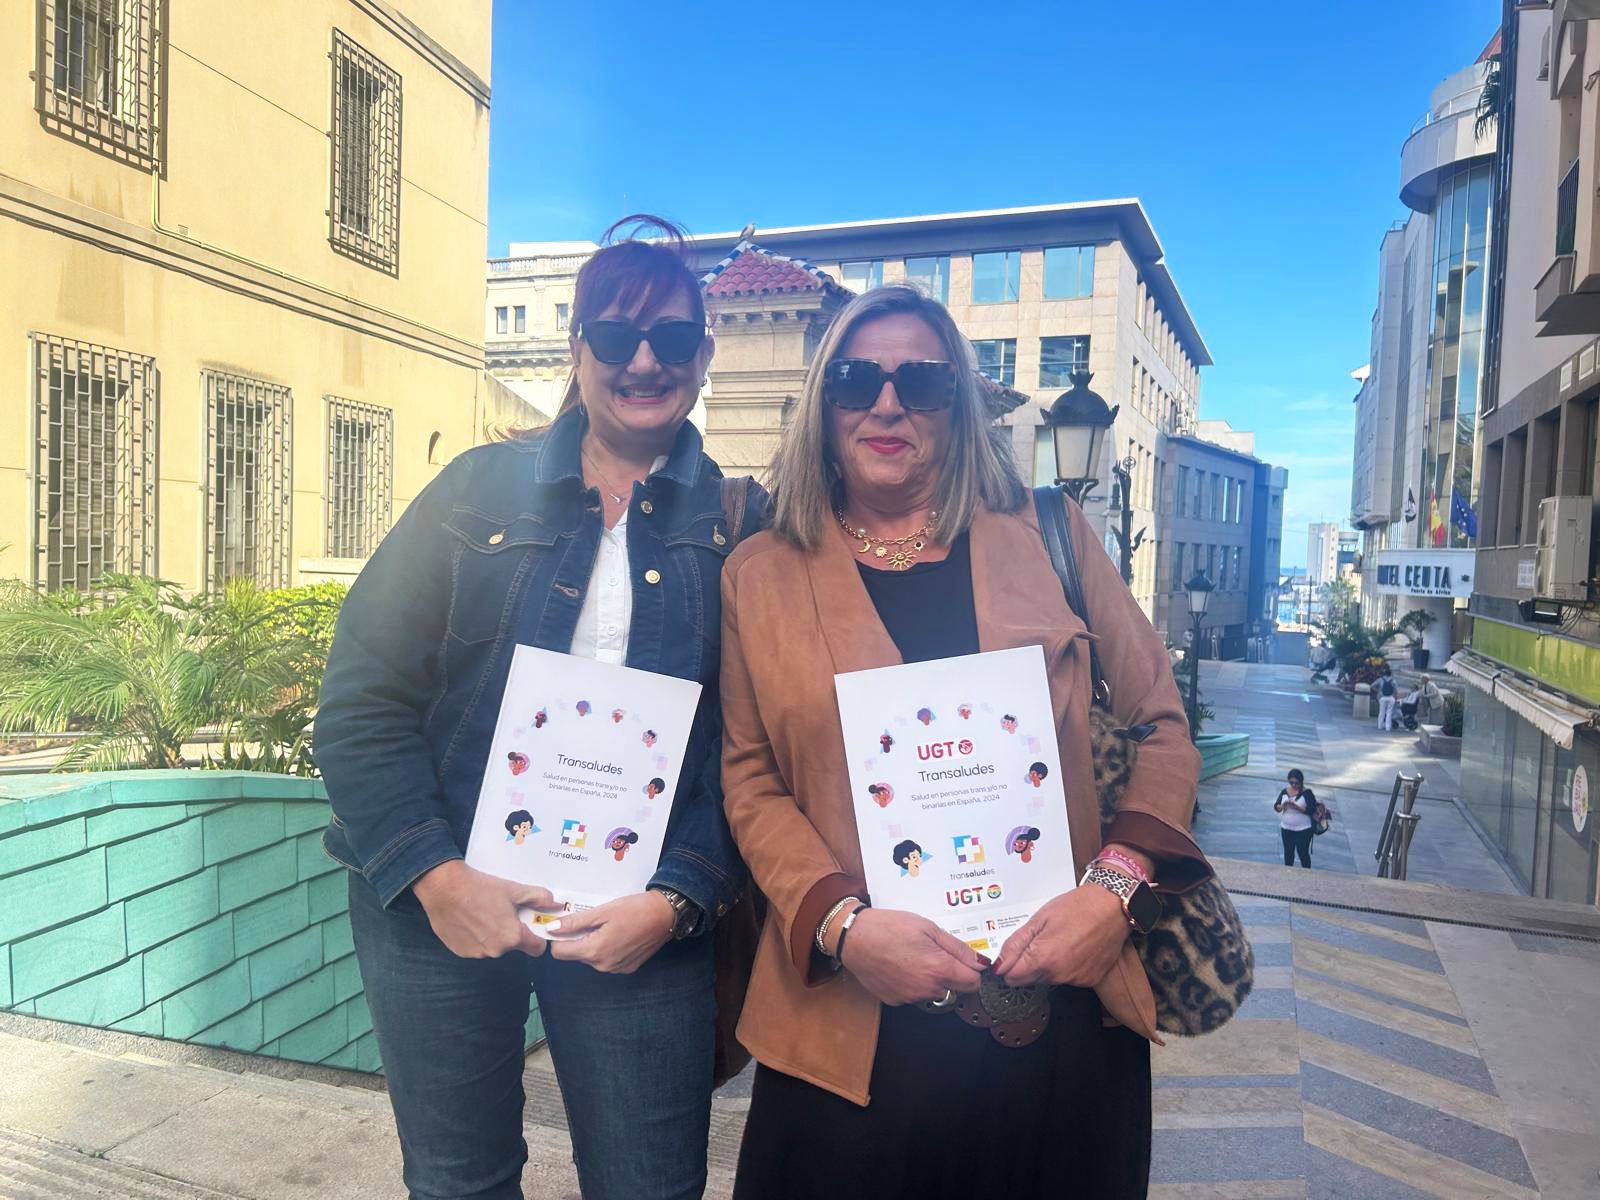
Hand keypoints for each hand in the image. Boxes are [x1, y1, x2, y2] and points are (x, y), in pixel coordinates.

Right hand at [412, 860, 557, 959]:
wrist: (444, 888)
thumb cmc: (480, 888)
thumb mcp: (514, 889)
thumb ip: (538, 897)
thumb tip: (555, 903)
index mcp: (513, 937)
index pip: (537, 949)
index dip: (537, 937)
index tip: (532, 926)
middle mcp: (496, 950)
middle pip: (513, 945)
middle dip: (512, 931)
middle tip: (503, 911)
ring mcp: (477, 953)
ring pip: (494, 946)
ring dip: (493, 934)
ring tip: (484, 912)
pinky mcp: (460, 951)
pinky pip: (476, 946)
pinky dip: (476, 936)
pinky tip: (470, 919)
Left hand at [548, 891, 675, 973]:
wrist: (666, 915)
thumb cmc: (635, 909)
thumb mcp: (602, 911)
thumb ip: (575, 922)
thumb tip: (551, 928)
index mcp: (594, 951)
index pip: (559, 952)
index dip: (558, 938)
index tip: (565, 924)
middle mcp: (603, 965)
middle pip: (576, 954)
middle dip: (578, 938)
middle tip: (591, 919)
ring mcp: (616, 969)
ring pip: (591, 957)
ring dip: (593, 942)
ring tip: (607, 925)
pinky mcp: (627, 968)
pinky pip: (606, 960)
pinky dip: (607, 948)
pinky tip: (618, 933)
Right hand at [837, 908, 986, 1005]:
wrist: (854, 937)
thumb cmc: (889, 927)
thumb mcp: (928, 928)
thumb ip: (957, 948)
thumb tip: (980, 962)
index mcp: (939, 969)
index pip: (973, 983)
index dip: (972, 970)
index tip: (964, 960)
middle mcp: (927, 989)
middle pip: (954, 989)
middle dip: (951, 974)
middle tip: (933, 952)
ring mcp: (910, 998)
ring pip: (934, 993)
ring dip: (931, 979)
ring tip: (913, 956)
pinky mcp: (895, 1001)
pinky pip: (914, 995)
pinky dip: (912, 984)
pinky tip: (900, 966)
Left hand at [992, 884, 1129, 987]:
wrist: (1113, 907)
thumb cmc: (1077, 907)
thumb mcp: (1040, 919)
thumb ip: (1017, 944)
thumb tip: (999, 964)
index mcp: (1043, 958)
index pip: (1011, 977)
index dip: (1008, 965)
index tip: (1012, 954)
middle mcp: (1058, 974)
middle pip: (1029, 980)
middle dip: (1027, 965)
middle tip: (1039, 941)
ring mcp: (1075, 979)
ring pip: (1048, 979)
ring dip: (1047, 966)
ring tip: (1059, 941)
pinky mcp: (1089, 980)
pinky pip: (1068, 978)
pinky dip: (1066, 967)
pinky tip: (1073, 948)